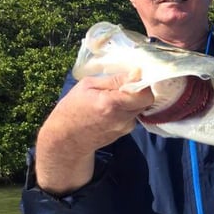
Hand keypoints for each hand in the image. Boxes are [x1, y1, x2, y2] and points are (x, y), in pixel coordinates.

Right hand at [35, 73, 153, 193]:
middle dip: (138, 91)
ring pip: (140, 107)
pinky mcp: (126, 132)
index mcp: (111, 104)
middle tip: (123, 87)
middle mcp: (122, 118)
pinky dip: (127, 109)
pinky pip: (133, 115)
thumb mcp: (87, 85)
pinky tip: (111, 110)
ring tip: (113, 99)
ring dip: (132, 100)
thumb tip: (137, 73)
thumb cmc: (72, 108)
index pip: (144, 94)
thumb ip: (115, 80)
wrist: (67, 140)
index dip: (142, 84)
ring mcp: (125, 127)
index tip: (133, 78)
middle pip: (146, 101)